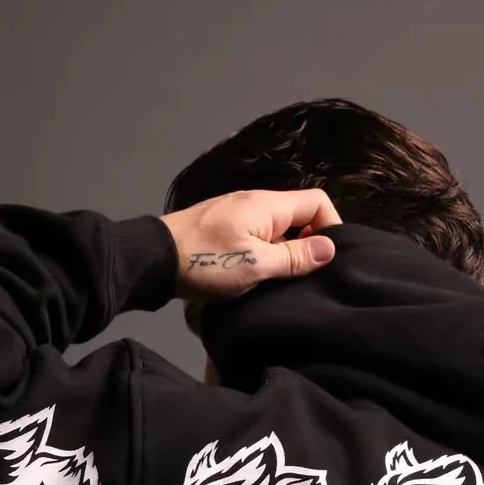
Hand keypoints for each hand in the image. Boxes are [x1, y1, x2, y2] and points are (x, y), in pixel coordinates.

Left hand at [161, 188, 341, 305]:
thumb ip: (294, 257)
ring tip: (285, 282)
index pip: (318, 202)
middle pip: (300, 216)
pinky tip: (260, 277)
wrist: (152, 259)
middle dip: (310, 244)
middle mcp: (256, 203)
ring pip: (279, 229)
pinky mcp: (225, 229)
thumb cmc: (206, 262)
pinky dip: (267, 253)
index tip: (327, 261)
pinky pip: (259, 236)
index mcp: (268, 205)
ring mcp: (239, 214)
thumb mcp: (256, 265)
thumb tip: (331, 249)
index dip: (331, 228)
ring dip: (287, 253)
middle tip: (308, 277)